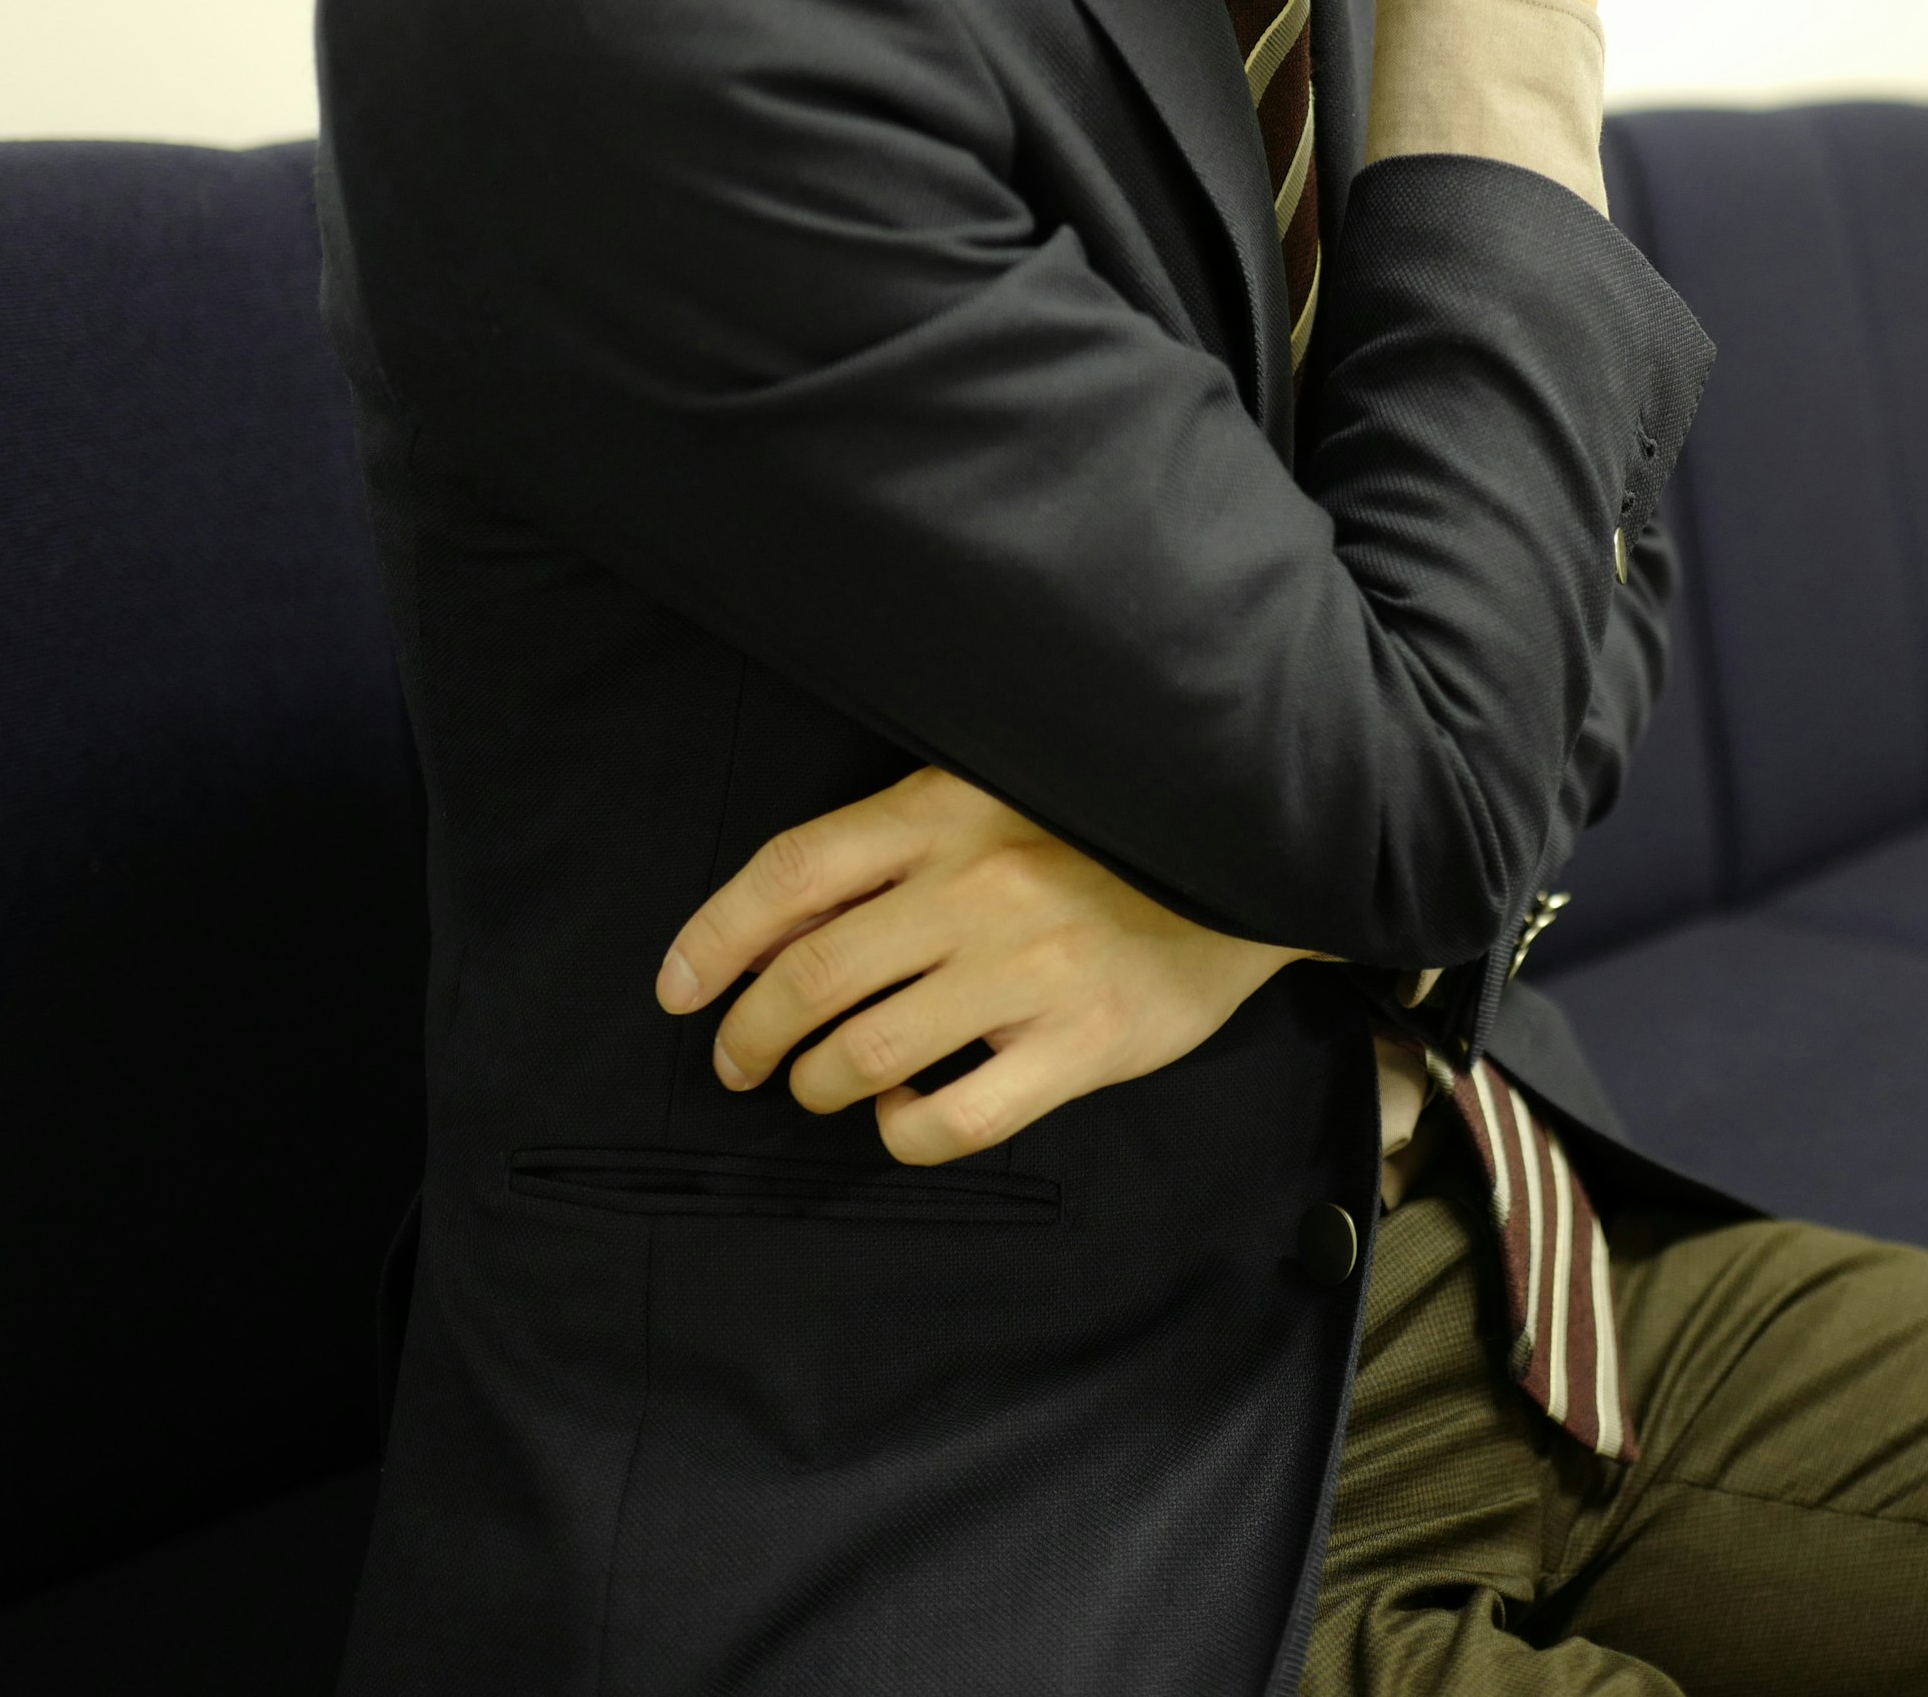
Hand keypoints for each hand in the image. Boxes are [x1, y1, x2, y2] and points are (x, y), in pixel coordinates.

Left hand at [653, 767, 1311, 1165]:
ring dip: (817, 1083)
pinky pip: (956, 1117)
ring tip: (818, 1086)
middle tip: (737, 1061)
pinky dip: (904, 1130)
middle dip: (750, 1033)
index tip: (676, 989)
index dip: (713, 939)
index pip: (790, 874)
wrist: (1251, 860)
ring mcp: (1033, 967)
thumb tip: (770, 933)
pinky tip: (902, 1112)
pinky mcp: (1084, 1042)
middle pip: (811, 976)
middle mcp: (981, 883)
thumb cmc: (1098, 834)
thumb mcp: (989, 797)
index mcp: (947, 808)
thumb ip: (891, 848)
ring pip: (868, 1053)